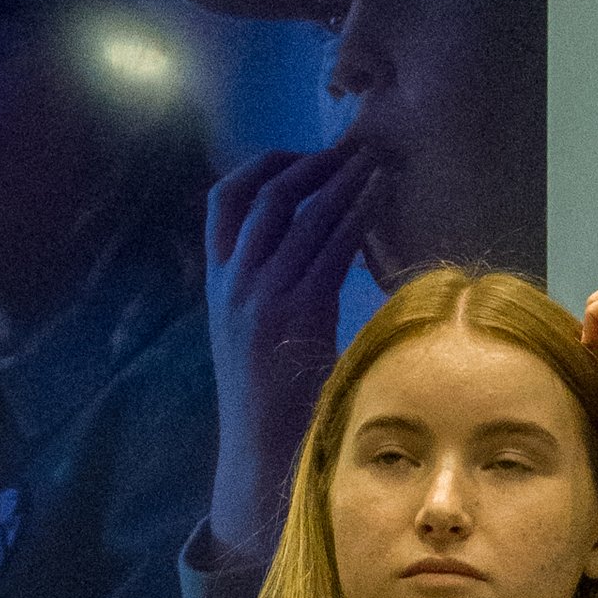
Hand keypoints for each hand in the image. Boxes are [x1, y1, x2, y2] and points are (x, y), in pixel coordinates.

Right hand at [204, 136, 384, 566]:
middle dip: (309, 162)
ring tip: (372, 159)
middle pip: (265, 195)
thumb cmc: (270, 399)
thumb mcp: (253, 335)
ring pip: (301, 213)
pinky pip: (330, 244)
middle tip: (348, 146)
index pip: (222, 201)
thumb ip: (266, 292)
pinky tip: (379, 194)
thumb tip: (306, 254)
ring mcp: (262, 294)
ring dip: (340, 178)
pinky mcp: (297, 310)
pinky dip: (357, 210)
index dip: (259, 167)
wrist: (262, 451)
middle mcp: (234, 281)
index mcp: (218, 283)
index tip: (295, 154)